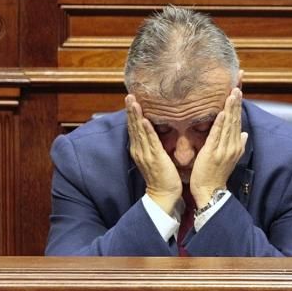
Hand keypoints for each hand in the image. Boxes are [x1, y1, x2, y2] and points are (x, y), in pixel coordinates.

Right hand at [126, 94, 181, 214]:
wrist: (163, 194)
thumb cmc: (162, 176)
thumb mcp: (155, 157)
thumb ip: (153, 145)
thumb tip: (155, 134)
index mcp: (139, 150)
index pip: (134, 129)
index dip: (132, 114)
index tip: (131, 101)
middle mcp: (139, 150)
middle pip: (133, 127)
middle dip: (131, 111)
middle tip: (129, 96)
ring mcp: (146, 154)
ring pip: (139, 131)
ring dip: (135, 116)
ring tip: (133, 102)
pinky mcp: (155, 157)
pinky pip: (150, 141)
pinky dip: (146, 130)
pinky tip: (143, 120)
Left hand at [189, 87, 247, 205]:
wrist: (211, 191)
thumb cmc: (217, 174)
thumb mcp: (231, 158)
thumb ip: (238, 144)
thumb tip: (244, 133)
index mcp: (236, 145)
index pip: (238, 121)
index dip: (239, 106)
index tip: (239, 92)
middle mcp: (233, 145)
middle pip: (236, 120)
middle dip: (236, 103)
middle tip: (237, 86)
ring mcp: (224, 149)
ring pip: (229, 124)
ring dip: (231, 108)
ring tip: (232, 93)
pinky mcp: (213, 152)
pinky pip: (217, 135)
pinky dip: (221, 123)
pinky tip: (223, 112)